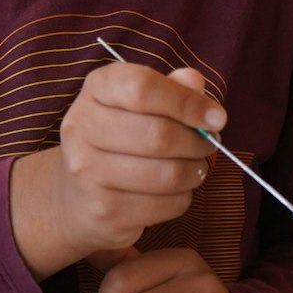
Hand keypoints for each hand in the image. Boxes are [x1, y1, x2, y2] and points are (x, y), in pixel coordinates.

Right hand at [10, 62, 223, 277]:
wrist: (75, 197)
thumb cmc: (120, 139)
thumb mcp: (140, 105)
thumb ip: (171, 88)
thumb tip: (196, 81)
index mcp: (96, 89)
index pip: (142, 87)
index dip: (187, 102)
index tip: (216, 116)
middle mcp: (82, 127)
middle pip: (159, 135)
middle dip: (198, 142)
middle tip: (209, 144)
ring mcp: (88, 172)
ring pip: (168, 174)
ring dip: (195, 172)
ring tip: (195, 167)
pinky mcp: (104, 210)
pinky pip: (167, 204)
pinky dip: (183, 198)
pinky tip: (174, 191)